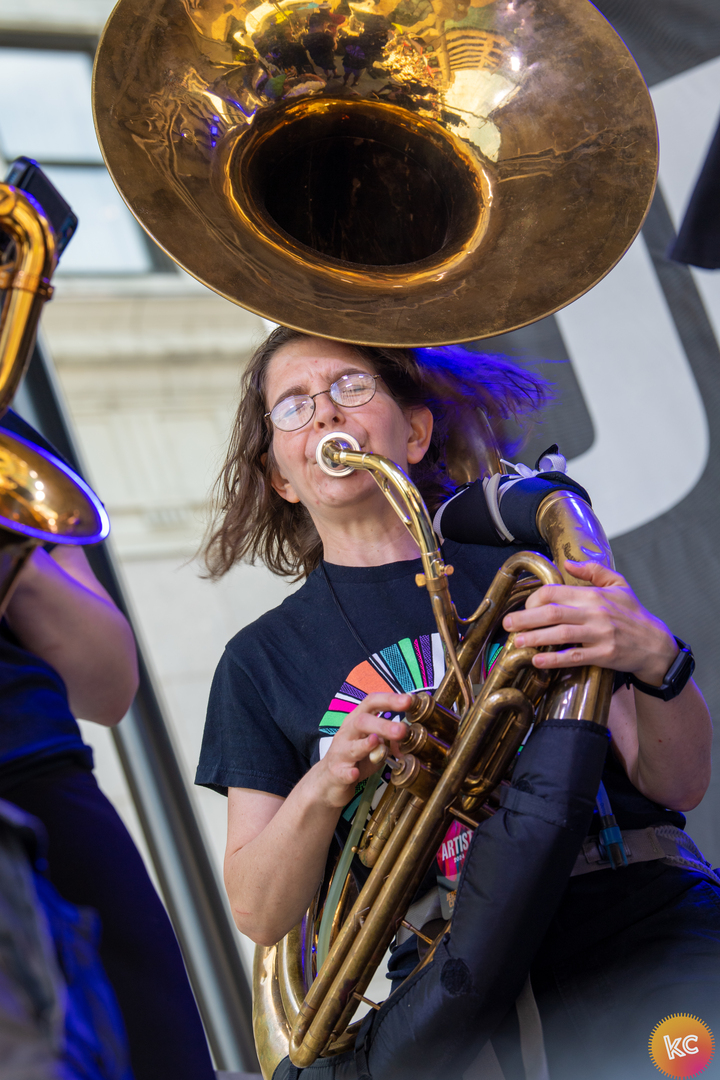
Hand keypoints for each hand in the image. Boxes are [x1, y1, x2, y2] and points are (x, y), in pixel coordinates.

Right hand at [315, 692, 410, 807]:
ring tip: (377, 742)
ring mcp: (340, 753)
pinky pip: (342, 772)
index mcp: (358, 721)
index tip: (408, 700)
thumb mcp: (375, 745)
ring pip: (351, 746)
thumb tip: (411, 739)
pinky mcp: (336, 773)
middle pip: (362, 722)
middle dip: (382, 724)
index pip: (372, 702)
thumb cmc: (355, 757)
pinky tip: (355, 773)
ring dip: (366, 745)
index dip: (390, 699)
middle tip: (401, 730)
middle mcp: (347, 733)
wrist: (329, 780)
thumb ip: (392, 740)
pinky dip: (349, 772)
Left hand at [502, 560, 677, 684]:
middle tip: (507, 624)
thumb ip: (592, 570)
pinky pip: (574, 657)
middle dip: (526, 618)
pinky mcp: (603, 655)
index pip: (555, 592)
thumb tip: (567, 563)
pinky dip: (554, 659)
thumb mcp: (618, 584)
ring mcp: (599, 635)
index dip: (535, 599)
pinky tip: (537, 661)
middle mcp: (595, 613)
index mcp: (594, 595)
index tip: (524, 607)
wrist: (655, 644)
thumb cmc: (633, 613)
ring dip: (535, 638)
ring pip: (560, 635)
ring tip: (517, 642)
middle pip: (553, 614)